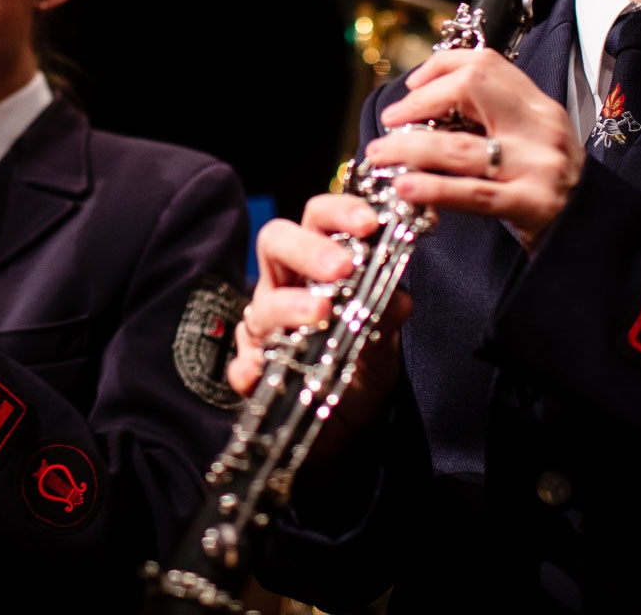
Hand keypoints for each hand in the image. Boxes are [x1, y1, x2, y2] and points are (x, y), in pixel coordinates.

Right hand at [227, 194, 411, 463]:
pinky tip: (258, 373)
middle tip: (342, 268)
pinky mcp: (253, 372)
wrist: (345, 428)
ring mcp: (264, 328)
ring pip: (262, 304)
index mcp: (316, 266)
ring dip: (289, 306)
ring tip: (319, 314)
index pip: (317, 219)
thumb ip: (389, 315)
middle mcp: (283, 287)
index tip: (370, 222)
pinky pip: (240, 366)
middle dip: (309, 249)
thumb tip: (400, 298)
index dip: (339, 211)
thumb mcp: (385, 341)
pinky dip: (247, 368)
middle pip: (276, 242)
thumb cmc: (360, 368)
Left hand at [369, 46, 583, 249]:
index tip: (412, 86)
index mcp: (538, 107)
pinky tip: (406, 187)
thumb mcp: (532, 142)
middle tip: (391, 120)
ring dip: (410, 148)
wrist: (596, 235)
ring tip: (380, 155)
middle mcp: (540, 129)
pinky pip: (473, 194)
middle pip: (471, 89)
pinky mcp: (531, 204)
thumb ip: (493, 122)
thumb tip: (426, 108)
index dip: (440, 67)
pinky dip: (433, 188)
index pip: (486, 64)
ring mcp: (537, 166)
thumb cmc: (553, 188)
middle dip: (421, 100)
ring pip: (460, 146)